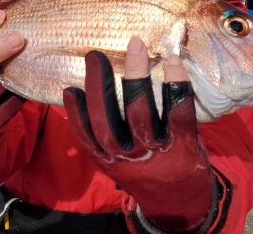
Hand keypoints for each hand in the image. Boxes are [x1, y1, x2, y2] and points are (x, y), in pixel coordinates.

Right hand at [63, 37, 214, 232]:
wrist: (181, 206)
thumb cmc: (143, 173)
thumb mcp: (116, 163)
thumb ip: (100, 137)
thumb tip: (79, 97)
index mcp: (109, 161)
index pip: (86, 136)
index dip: (75, 113)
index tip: (69, 88)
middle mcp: (128, 157)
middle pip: (107, 119)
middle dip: (99, 84)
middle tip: (94, 55)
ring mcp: (156, 151)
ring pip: (140, 110)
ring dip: (136, 74)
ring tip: (134, 46)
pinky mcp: (183, 146)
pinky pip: (178, 112)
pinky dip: (175, 85)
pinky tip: (172, 63)